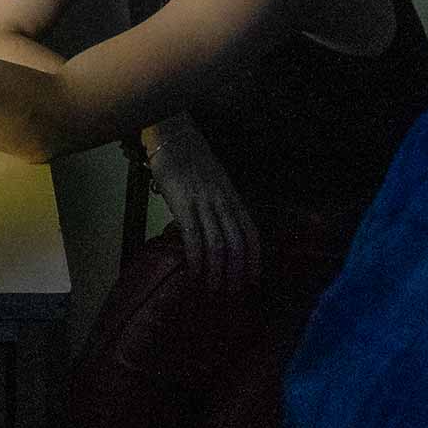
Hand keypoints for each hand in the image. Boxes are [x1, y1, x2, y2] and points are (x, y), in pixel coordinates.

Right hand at [142, 117, 259, 299]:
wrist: (172, 135)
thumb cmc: (189, 158)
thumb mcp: (212, 181)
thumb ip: (216, 204)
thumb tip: (212, 230)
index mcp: (232, 197)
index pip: (250, 233)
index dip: (254, 259)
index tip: (253, 280)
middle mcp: (223, 202)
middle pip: (238, 243)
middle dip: (238, 272)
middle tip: (233, 292)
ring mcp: (204, 203)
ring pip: (219, 243)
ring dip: (218, 270)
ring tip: (214, 288)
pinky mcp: (184, 204)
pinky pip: (194, 236)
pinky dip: (196, 257)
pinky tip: (194, 272)